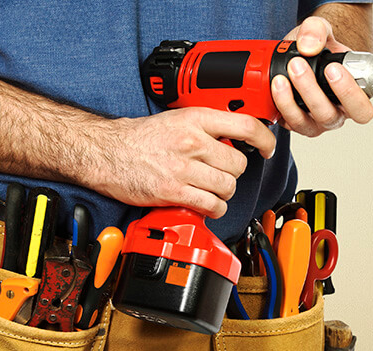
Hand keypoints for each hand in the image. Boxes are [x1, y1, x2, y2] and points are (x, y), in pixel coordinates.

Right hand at [86, 107, 275, 217]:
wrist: (105, 152)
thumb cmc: (140, 138)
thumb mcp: (177, 119)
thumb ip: (207, 127)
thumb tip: (237, 139)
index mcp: (196, 119)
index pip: (246, 125)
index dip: (265, 139)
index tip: (267, 148)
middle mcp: (192, 141)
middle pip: (239, 164)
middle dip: (234, 172)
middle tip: (221, 172)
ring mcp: (183, 167)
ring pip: (228, 186)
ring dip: (223, 193)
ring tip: (211, 190)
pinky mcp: (173, 191)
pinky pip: (211, 205)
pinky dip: (214, 209)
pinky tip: (206, 205)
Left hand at [272, 17, 372, 136]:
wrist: (291, 60)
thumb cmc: (313, 50)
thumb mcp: (317, 31)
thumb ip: (316, 31)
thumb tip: (309, 45)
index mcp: (360, 85)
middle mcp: (346, 107)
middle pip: (357, 112)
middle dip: (344, 92)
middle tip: (329, 69)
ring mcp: (324, 118)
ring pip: (324, 118)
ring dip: (308, 95)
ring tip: (293, 69)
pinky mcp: (301, 124)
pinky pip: (296, 122)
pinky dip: (285, 105)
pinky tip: (279, 86)